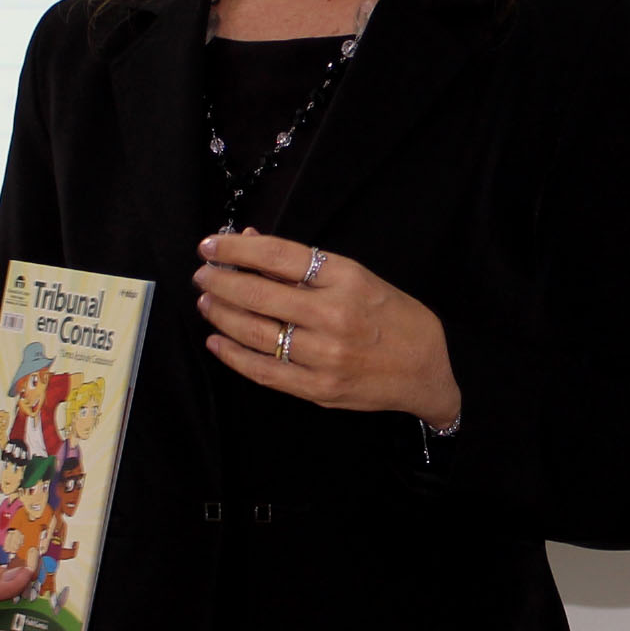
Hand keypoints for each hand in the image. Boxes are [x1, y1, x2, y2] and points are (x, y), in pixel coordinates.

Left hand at [194, 230, 463, 426]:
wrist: (426, 371)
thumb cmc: (394, 317)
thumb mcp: (359, 277)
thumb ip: (305, 264)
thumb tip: (251, 241)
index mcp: (347, 279)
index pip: (279, 257)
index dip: (237, 249)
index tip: (211, 244)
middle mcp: (334, 316)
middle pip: (259, 295)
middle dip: (221, 281)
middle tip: (203, 275)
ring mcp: (324, 356)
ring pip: (255, 333)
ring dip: (222, 315)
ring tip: (207, 303)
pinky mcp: (317, 389)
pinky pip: (264, 371)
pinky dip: (234, 355)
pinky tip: (217, 341)